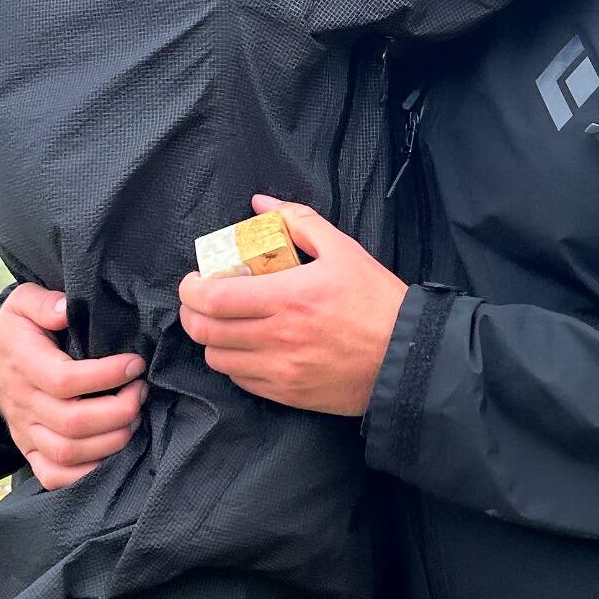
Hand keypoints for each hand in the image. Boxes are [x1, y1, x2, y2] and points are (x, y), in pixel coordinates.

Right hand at [0, 284, 146, 488]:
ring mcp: (26, 432)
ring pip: (68, 453)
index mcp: (23, 364)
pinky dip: (87, 473)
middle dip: (119, 411)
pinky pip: (54, 476)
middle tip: (141, 391)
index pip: (65, 380)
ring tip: (135, 417)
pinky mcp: (30, 451)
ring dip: (111, 440)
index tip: (135, 364)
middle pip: (72, 423)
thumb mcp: (23, 303)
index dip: (106, 376)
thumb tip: (67, 308)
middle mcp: (24, 403)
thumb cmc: (18, 332)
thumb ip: (44, 302)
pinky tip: (114, 451)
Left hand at [177, 198, 407, 416]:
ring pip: (218, 359)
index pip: (213, 298)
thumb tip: (260, 204)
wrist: (407, 358)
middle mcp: (278, 337)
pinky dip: (234, 364)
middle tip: (200, 301)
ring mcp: (281, 370)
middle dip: (192, 313)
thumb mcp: (343, 249)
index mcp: (288, 296)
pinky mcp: (288, 394)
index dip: (190, 289)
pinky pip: (240, 381)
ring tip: (224, 324)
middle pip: (206, 331)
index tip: (194, 280)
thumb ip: (298, 220)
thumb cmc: (376, 302)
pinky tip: (247, 348)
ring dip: (212, 339)